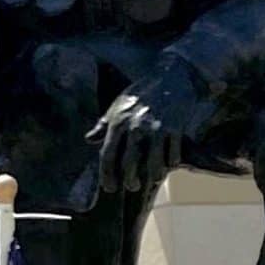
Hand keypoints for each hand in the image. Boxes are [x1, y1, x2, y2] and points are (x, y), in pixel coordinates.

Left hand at [86, 58, 209, 193]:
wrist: (172, 76)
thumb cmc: (142, 92)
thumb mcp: (118, 105)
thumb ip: (103, 124)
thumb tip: (89, 139)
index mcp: (118, 122)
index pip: (107, 156)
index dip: (107, 175)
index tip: (109, 187)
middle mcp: (135, 127)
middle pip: (129, 164)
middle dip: (129, 180)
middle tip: (131, 186)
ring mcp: (156, 129)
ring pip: (153, 164)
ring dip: (152, 176)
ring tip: (152, 179)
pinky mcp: (175, 129)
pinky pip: (172, 155)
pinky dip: (170, 164)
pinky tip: (168, 165)